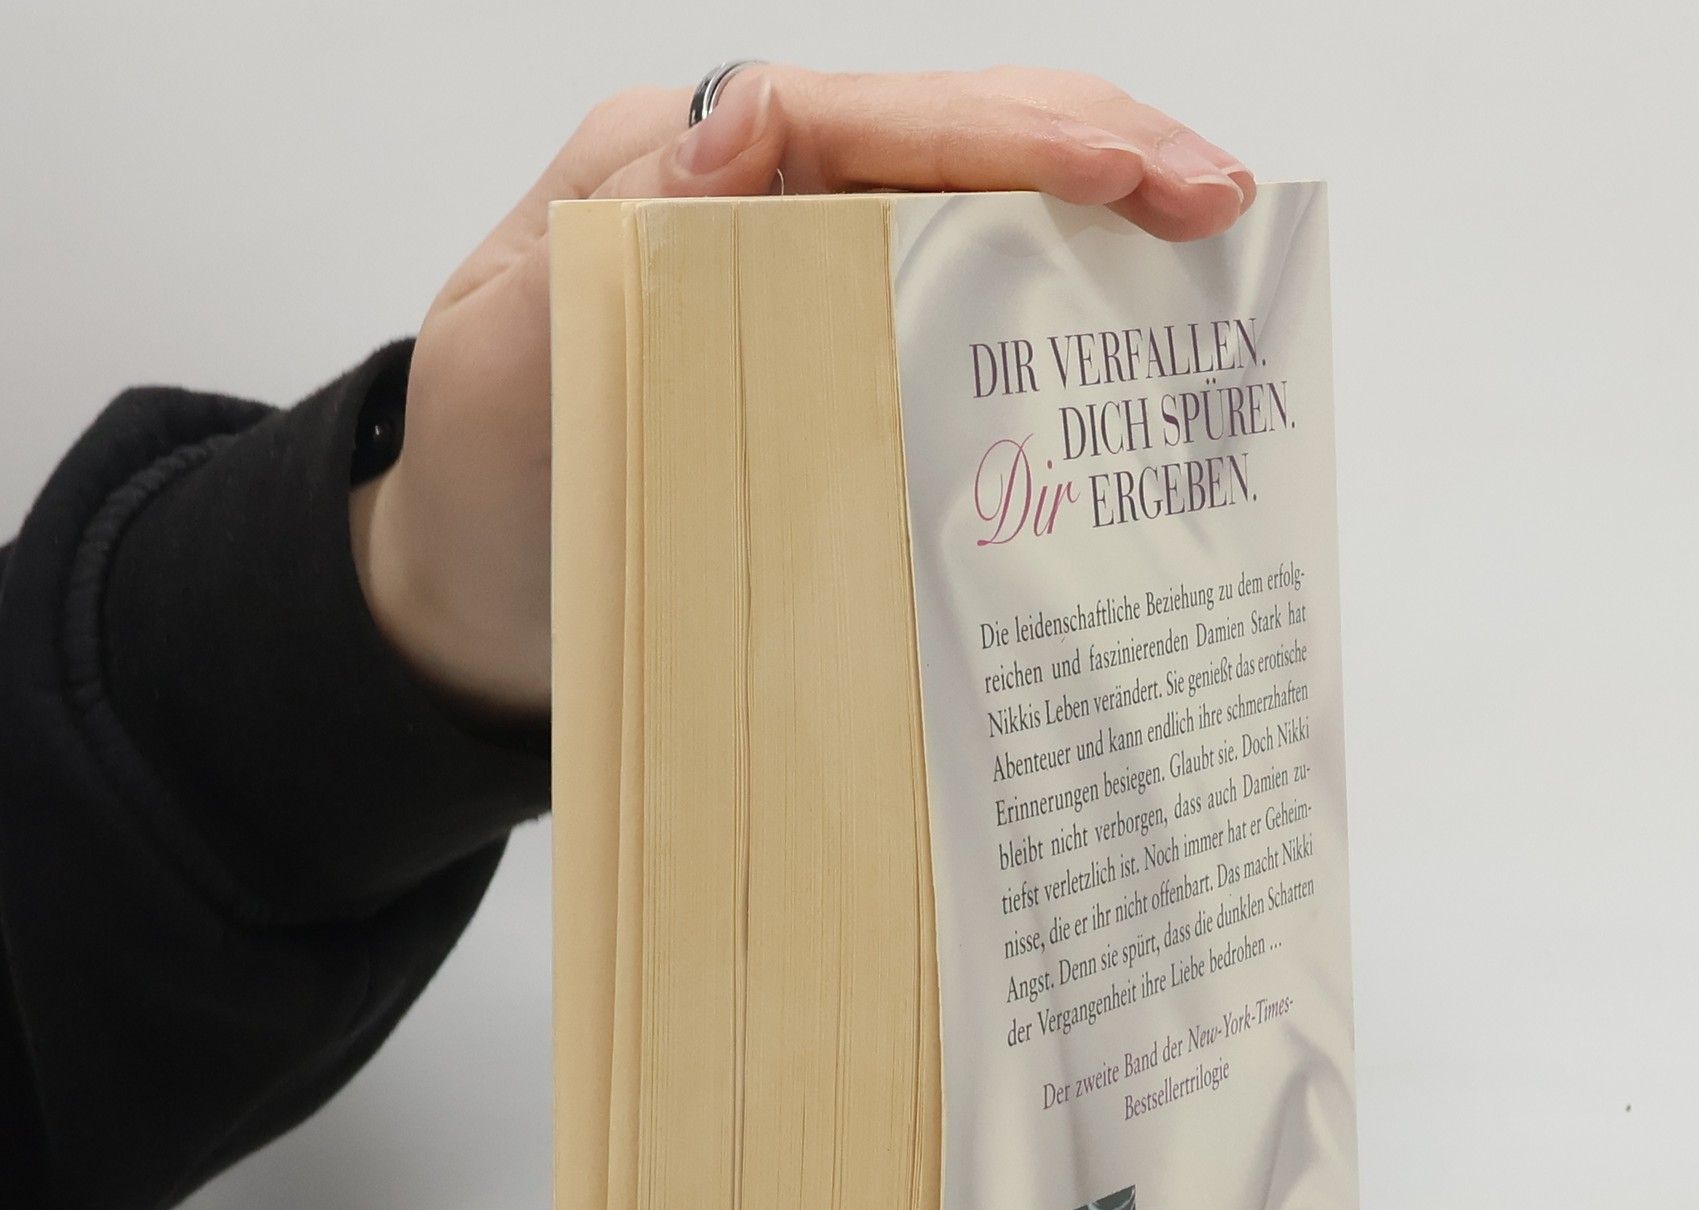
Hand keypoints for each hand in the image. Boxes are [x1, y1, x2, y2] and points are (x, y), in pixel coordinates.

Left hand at [350, 67, 1256, 716]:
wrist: (474, 597)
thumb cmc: (484, 479)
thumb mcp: (509, 350)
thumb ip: (608, 234)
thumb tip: (739, 123)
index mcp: (676, 173)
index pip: (851, 117)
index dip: (995, 133)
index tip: (1120, 171)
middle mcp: (757, 207)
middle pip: (944, 141)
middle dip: (1092, 149)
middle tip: (1219, 197)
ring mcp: (807, 284)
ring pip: (970, 216)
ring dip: (1096, 218)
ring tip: (1210, 238)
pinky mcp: (838, 364)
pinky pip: (955, 315)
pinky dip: (1047, 313)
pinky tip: (1126, 333)